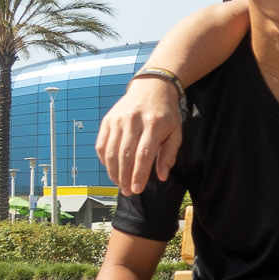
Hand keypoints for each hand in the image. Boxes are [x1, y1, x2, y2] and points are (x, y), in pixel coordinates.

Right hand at [96, 77, 182, 194]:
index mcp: (153, 124)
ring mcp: (118, 120)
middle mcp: (133, 121)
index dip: (139, 174)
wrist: (151, 87)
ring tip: (120, 184)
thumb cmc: (166, 114)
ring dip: (114, 172)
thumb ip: (169, 155)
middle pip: (125, 155)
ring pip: (111, 151)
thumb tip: (161, 177)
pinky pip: (102, 144)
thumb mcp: (176, 133)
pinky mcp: (108, 120)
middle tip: (128, 191)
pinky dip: (105, 160)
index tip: (137, 189)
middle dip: (125, 177)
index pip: (143, 154)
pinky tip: (112, 169)